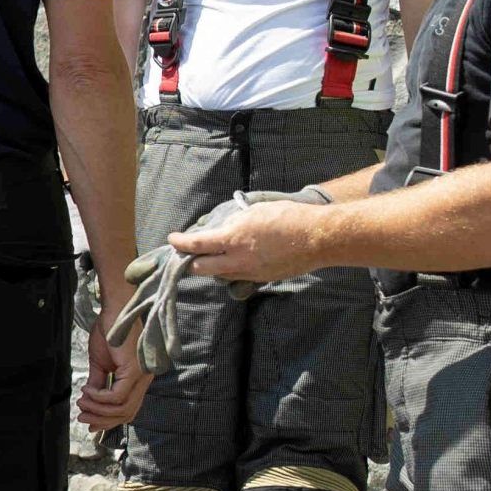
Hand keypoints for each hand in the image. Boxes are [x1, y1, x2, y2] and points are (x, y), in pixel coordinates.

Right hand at [78, 299, 149, 431]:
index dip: (108, 420)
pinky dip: (100, 397)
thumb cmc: (108, 331)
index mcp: (137, 379)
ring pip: (122, 408)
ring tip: (82, 401)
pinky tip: (87, 389)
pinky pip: (117, 395)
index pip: (128, 409)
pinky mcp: (134, 370)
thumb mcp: (100, 362)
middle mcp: (143, 380)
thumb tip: (89, 399)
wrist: (113, 310)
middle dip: (102, 420)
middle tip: (82, 417)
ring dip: (98, 409)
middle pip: (127, 413)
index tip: (89, 423)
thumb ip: (98, 382)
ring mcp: (141, 376)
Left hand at [172, 196, 329, 289]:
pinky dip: (230, 271)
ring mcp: (250, 273)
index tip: (173, 239)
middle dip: (189, 262)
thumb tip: (220, 228)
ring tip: (210, 256)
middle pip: (201, 268)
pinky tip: (234, 261)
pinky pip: (238, 278)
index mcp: (233, 239)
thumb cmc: (288, 217)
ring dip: (211, 267)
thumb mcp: (254, 211)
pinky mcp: (262, 279)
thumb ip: (233, 222)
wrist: (318, 238)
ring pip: (220, 275)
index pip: (196, 245)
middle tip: (186, 254)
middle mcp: (237, 260)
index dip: (180, 243)